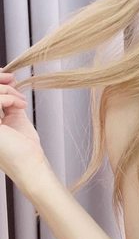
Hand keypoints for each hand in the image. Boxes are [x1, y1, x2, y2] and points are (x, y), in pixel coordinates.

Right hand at [0, 71, 49, 192]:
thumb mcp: (14, 117)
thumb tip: (8, 81)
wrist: (30, 163)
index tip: (7, 75)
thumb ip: (8, 100)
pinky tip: (20, 106)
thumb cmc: (23, 147)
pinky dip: (8, 98)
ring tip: (21, 102)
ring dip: (8, 92)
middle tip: (12, 79)